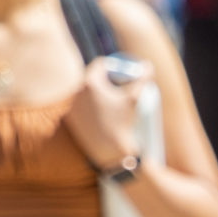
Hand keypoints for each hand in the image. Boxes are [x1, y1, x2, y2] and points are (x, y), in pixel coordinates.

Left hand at [65, 58, 143, 172]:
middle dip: (105, 79)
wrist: (109, 152)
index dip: (114, 67)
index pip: (101, 64)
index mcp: (90, 82)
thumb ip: (144, 79)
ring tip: (110, 99)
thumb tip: (148, 65)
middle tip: (119, 87)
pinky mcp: (69, 119)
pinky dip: (88, 104)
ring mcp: (70, 105)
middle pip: (92, 77)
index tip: (123, 75)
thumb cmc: (122, 125)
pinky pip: (79, 104)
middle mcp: (75, 91)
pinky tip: (98, 110)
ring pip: (85, 91)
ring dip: (96, 91)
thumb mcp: (135, 100)